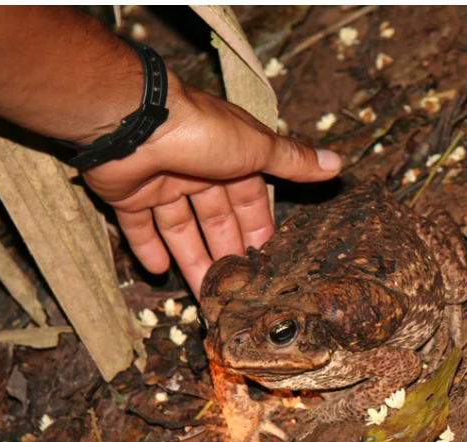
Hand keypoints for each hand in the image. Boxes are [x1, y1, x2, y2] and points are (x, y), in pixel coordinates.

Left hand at [83, 74, 341, 295]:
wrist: (134, 121)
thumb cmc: (202, 132)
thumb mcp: (256, 148)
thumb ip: (292, 161)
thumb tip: (338, 164)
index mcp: (230, 158)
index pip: (249, 198)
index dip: (257, 227)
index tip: (264, 258)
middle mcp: (197, 170)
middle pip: (214, 218)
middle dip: (225, 250)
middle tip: (236, 286)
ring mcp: (160, 181)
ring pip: (179, 228)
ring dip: (191, 259)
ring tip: (204, 294)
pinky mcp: (128, 194)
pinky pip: (139, 226)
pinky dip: (148, 247)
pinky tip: (160, 271)